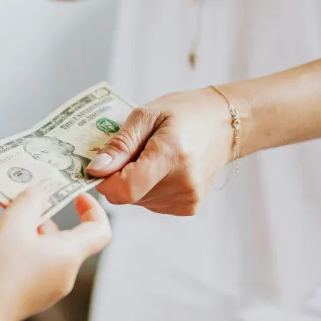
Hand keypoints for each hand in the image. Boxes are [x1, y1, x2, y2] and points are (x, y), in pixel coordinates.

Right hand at [0, 190, 110, 320]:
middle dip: (18, 209)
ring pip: (21, 244)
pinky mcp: (16, 294)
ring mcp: (37, 286)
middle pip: (47, 232)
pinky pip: (9, 261)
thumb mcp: (12, 224)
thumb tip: (39, 194)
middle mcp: (58, 273)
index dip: (92, 208)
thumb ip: (29, 201)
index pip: (98, 230)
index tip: (74, 194)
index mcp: (68, 255)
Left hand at [85, 88, 237, 215]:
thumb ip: (120, 144)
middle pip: (126, 196)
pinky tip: (162, 169)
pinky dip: (147, 188)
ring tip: (152, 156)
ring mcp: (188, 199)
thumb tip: (95, 170)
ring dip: (133, 182)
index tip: (103, 162)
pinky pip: (150, 203)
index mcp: (172, 156)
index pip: (124, 188)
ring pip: (136, 201)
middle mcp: (183, 184)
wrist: (225, 124)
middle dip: (118, 176)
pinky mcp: (188, 207)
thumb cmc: (184, 113)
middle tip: (134, 150)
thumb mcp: (146, 115)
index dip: (105, 179)